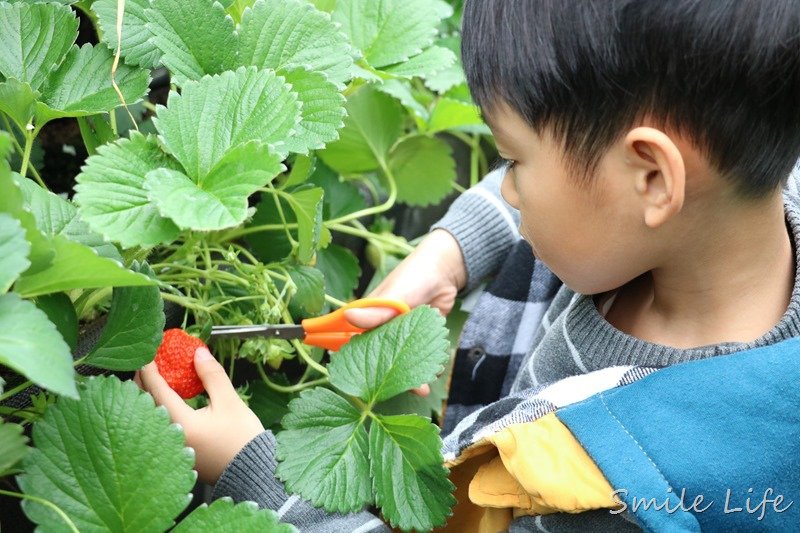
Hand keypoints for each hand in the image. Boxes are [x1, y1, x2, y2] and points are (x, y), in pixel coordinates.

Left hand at [135, 347, 264, 484]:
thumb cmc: (242, 439)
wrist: (251, 472)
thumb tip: (198, 353)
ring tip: (154, 377)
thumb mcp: (229, 402)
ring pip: (149, 414)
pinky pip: (158, 423)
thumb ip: (211, 376)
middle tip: (149, 361)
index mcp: (180, 424)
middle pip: (146, 403)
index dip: (149, 368)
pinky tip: (166, 399)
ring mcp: (170, 446)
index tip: (147, 352)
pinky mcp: (176, 451)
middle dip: (144, 380)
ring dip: (149, 394)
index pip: (156, 390)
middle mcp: (168, 437)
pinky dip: (158, 407)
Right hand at [344, 229, 465, 395]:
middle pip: (379, 358)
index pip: (352, 343)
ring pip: (401, 360)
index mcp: (367, 317)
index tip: (358, 382)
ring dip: (411, 374)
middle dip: (390, 377)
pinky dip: (427, 365)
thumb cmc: (414, 276)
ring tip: (423, 388)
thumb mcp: (395, 294)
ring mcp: (401, 334)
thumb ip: (376, 311)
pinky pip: (420, 355)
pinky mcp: (420, 336)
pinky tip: (434, 372)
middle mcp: (381, 328)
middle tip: (405, 389)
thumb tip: (349, 317)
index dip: (352, 362)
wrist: (446, 270)